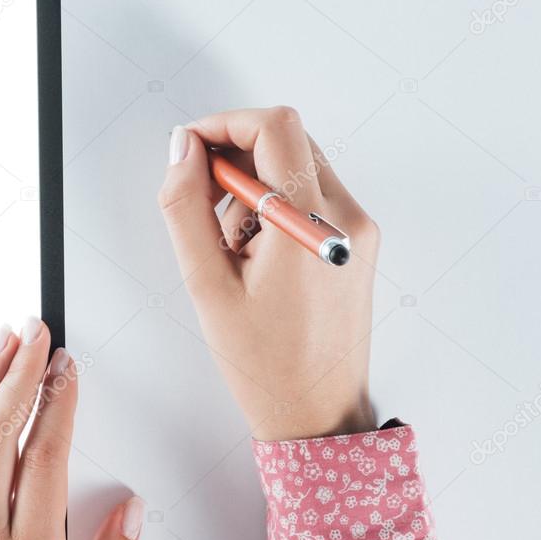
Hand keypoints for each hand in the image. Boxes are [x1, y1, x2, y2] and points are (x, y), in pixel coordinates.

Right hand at [158, 106, 379, 440]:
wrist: (319, 416)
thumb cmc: (266, 365)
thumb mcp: (207, 285)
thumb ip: (186, 206)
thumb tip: (182, 150)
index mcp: (310, 224)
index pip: (274, 127)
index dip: (225, 124)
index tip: (193, 148)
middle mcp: (346, 218)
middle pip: (288, 142)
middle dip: (237, 158)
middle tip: (205, 201)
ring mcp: (358, 231)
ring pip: (299, 167)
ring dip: (256, 186)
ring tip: (232, 246)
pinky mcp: (358, 244)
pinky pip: (314, 197)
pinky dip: (277, 207)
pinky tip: (257, 254)